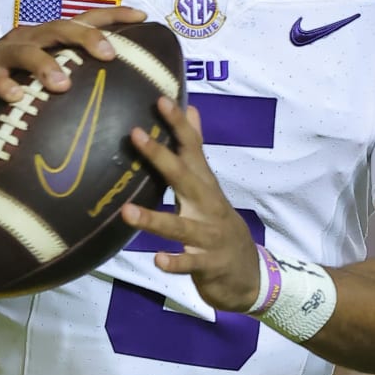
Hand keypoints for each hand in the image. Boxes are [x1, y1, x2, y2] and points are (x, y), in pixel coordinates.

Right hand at [0, 6, 146, 133]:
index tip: (143, 16)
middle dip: (86, 38)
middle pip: (60, 29)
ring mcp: (3, 57)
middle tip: (110, 54)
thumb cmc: (7, 86)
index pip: (83, 20)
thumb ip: (73, 77)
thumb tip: (118, 92)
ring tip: (63, 84)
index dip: (113, 15)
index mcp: (46, 38)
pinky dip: (5, 87)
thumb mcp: (41, 79)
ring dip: (46, 65)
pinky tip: (16, 98)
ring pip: (27, 51)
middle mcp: (27, 39)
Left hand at [121, 96, 260, 312]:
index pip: (192, 149)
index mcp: (204, 186)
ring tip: (127, 211)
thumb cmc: (218, 225)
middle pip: (185, 178)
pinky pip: (190, 264)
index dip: (178, 125)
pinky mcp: (208, 265)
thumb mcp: (209, 186)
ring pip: (181, 225)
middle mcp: (208, 206)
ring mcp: (209, 236)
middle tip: (136, 135)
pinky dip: (175, 262)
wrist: (248, 274)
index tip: (160, 100)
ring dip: (154, 219)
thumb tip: (192, 109)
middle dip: (161, 157)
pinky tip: (158, 260)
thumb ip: (197, 150)